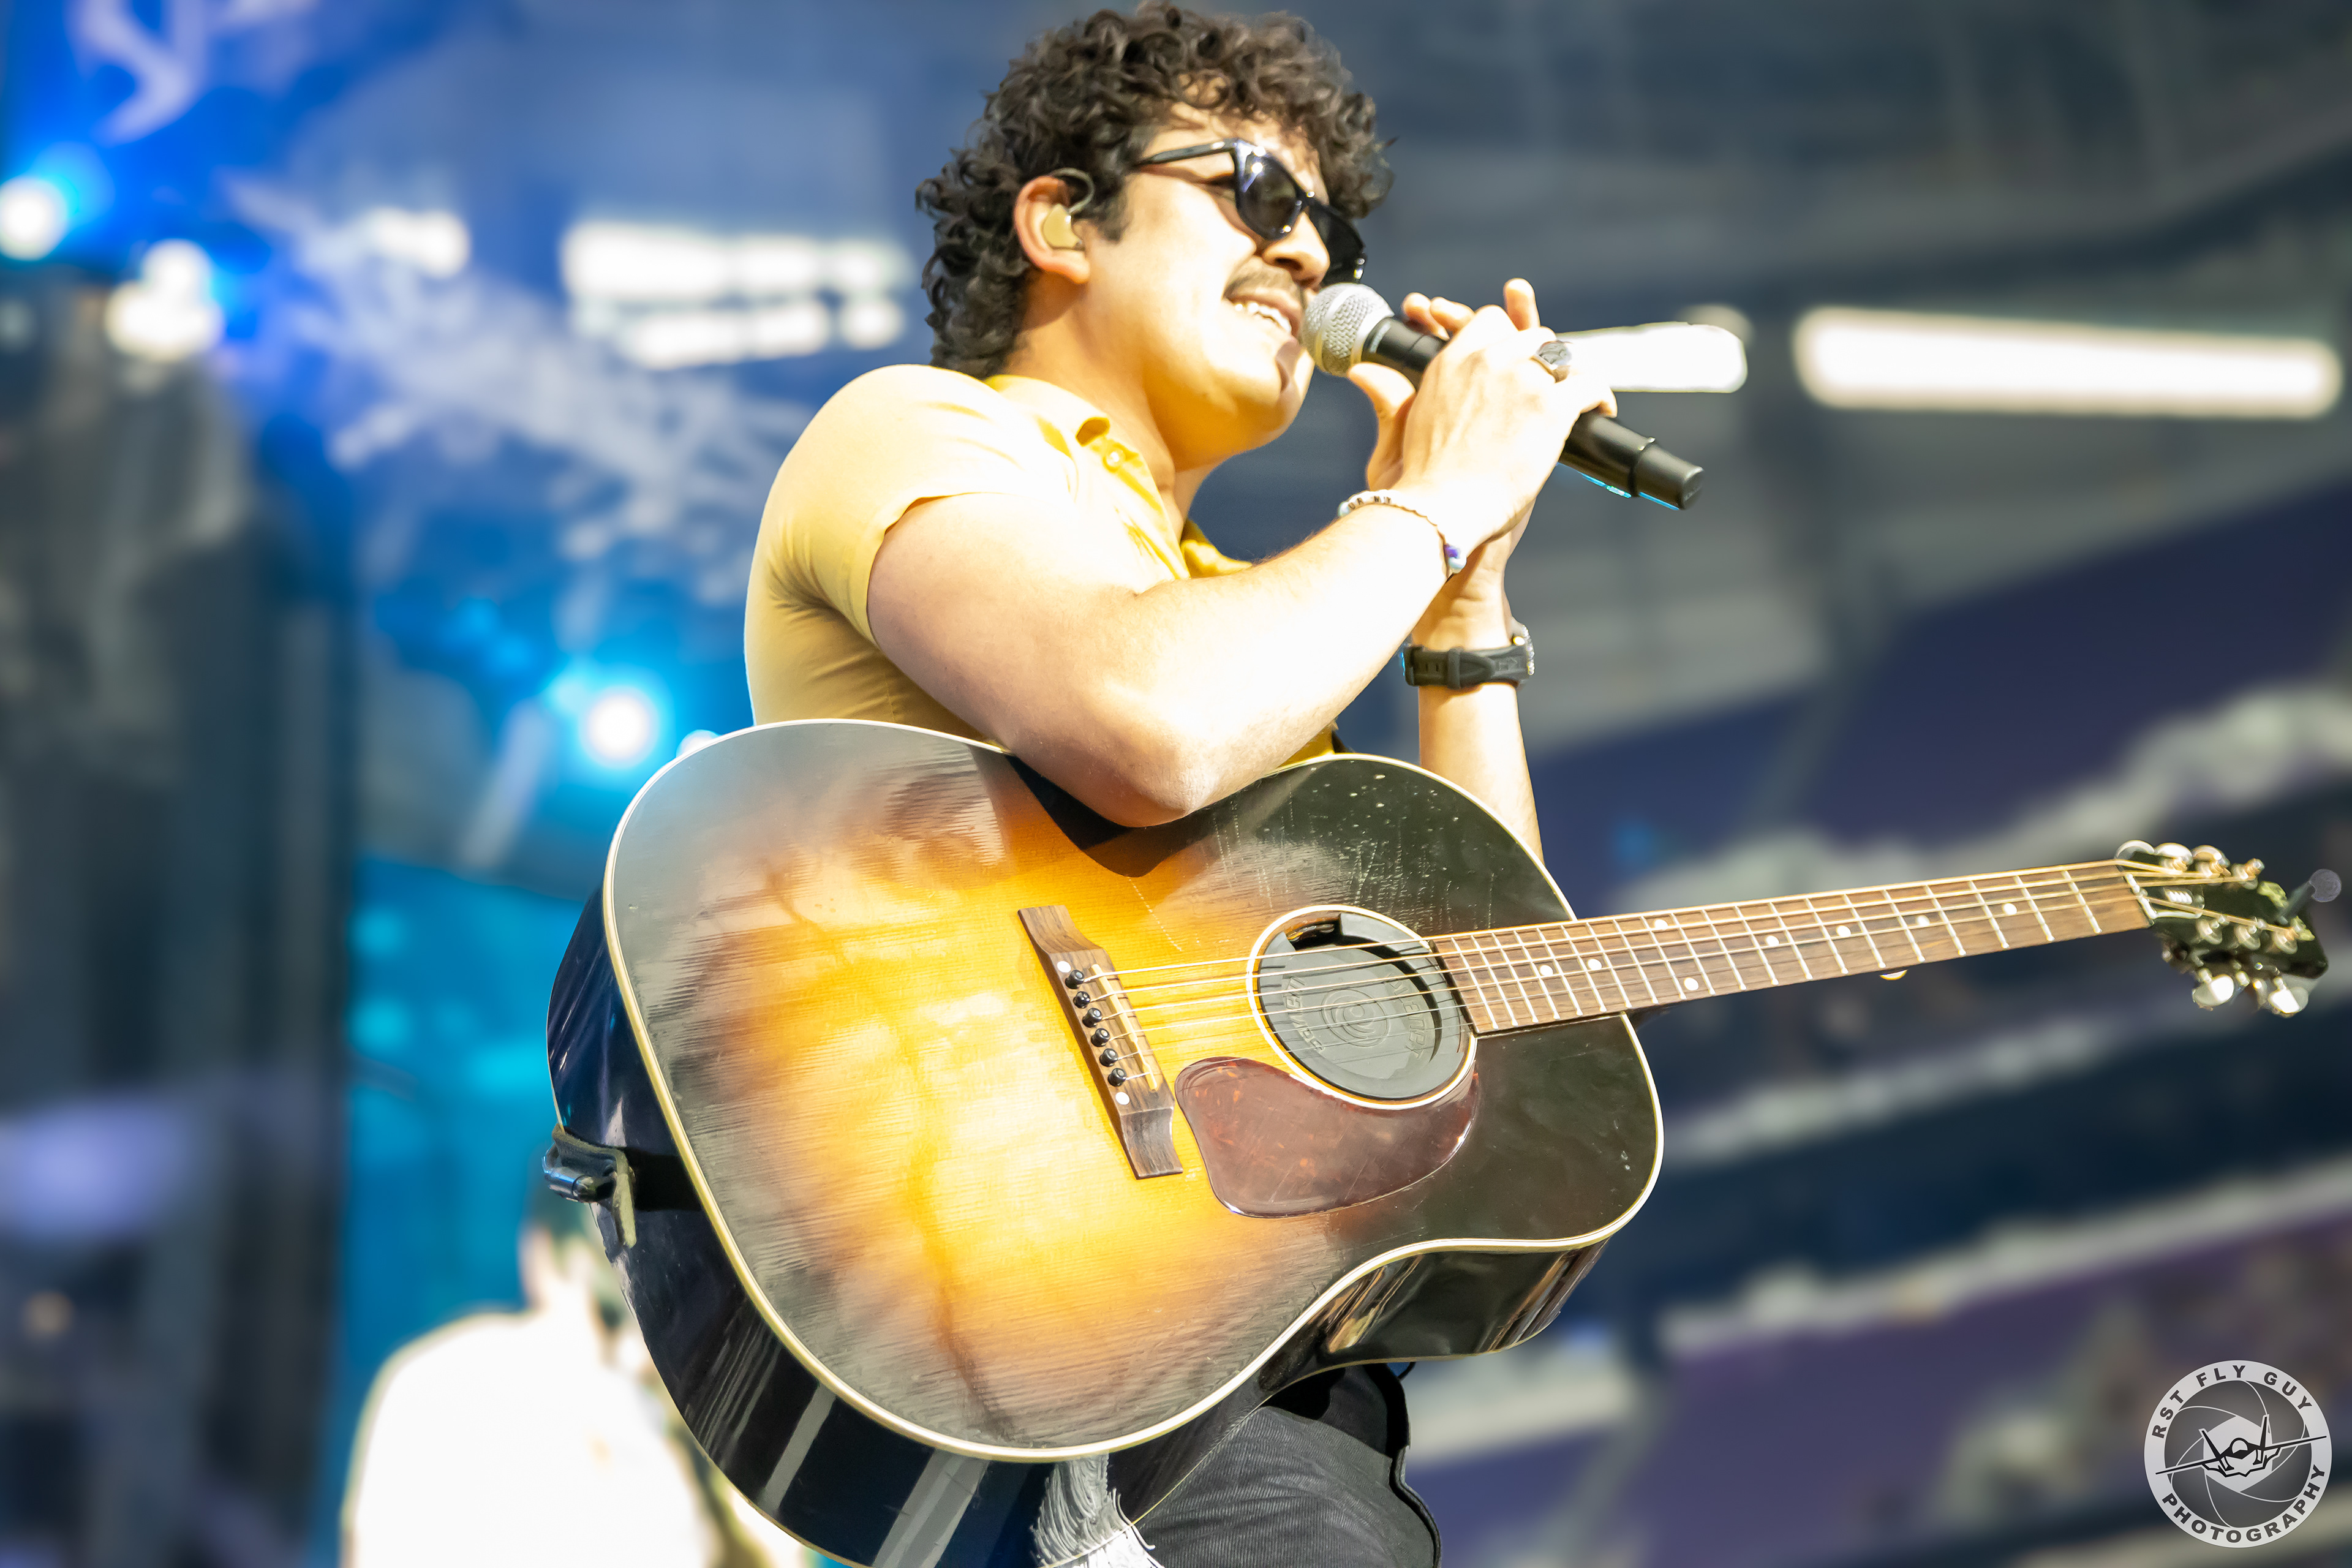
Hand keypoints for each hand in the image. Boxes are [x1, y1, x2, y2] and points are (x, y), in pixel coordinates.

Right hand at [1350, 281, 1609, 643]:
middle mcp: (1485, 361)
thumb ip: (1390, 397)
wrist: (1439, 513)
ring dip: (1572, 372)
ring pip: (1562, 354)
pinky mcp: (1549, 407)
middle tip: (1551, 382)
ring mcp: (1520, 380)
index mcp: (1449, 363)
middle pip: (1530, 335)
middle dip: (1542, 356)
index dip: (1506, 334)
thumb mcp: (1399, 431)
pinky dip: (1599, 396)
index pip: (1488, 322)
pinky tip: (1600, 410)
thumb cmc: (1419, 484)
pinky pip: (1587, 384)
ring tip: (1578, 394)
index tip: (1514, 356)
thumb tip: (1363, 370)